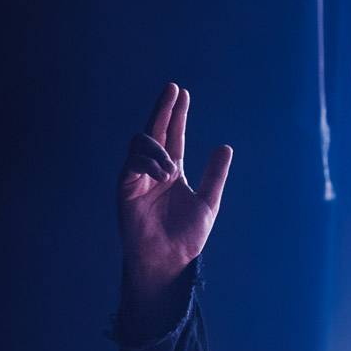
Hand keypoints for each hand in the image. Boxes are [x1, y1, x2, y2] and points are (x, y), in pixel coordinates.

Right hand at [118, 84, 232, 297]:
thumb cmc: (186, 237)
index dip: (177, 114)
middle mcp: (153, 170)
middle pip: (155, 131)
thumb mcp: (208, 202)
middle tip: (173, 89)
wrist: (170, 260)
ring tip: (172, 169)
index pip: (173, 136)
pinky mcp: (125, 188)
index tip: (183, 93)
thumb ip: (215, 174)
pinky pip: (132, 163)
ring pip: (141, 143)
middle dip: (163, 109)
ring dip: (158, 148)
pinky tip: (164, 174)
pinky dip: (149, 163)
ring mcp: (137, 178)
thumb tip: (225, 146)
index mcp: (171, 171)